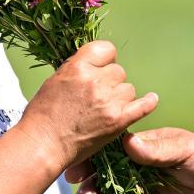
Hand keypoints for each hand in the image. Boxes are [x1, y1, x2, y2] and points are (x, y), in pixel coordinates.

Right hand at [16, 41, 158, 171]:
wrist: (43, 144)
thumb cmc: (43, 115)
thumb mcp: (55, 80)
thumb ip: (77, 70)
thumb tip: (94, 66)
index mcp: (78, 67)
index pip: (106, 49)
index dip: (105, 60)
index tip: (101, 68)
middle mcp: (96, 81)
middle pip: (118, 71)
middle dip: (110, 82)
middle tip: (97, 96)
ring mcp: (109, 101)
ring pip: (128, 89)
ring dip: (120, 97)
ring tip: (104, 109)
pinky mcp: (118, 121)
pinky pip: (144, 105)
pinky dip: (148, 103)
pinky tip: (150, 99)